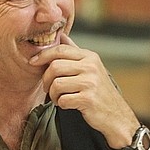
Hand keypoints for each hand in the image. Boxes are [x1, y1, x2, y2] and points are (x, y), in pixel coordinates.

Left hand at [29, 32, 137, 146]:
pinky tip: (67, 104)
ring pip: (56, 84)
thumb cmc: (99, 91)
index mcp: (90, 57)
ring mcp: (91, 83)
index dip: (43, 55)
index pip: (60, 49)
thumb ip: (75, 52)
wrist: (116, 115)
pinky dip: (61, 104)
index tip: (33, 62)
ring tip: (59, 98)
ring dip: (53, 94)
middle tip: (48, 88)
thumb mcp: (90, 67)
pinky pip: (62, 100)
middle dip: (46, 79)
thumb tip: (61, 35)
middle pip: (55, 67)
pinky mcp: (88, 99)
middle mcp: (91, 67)